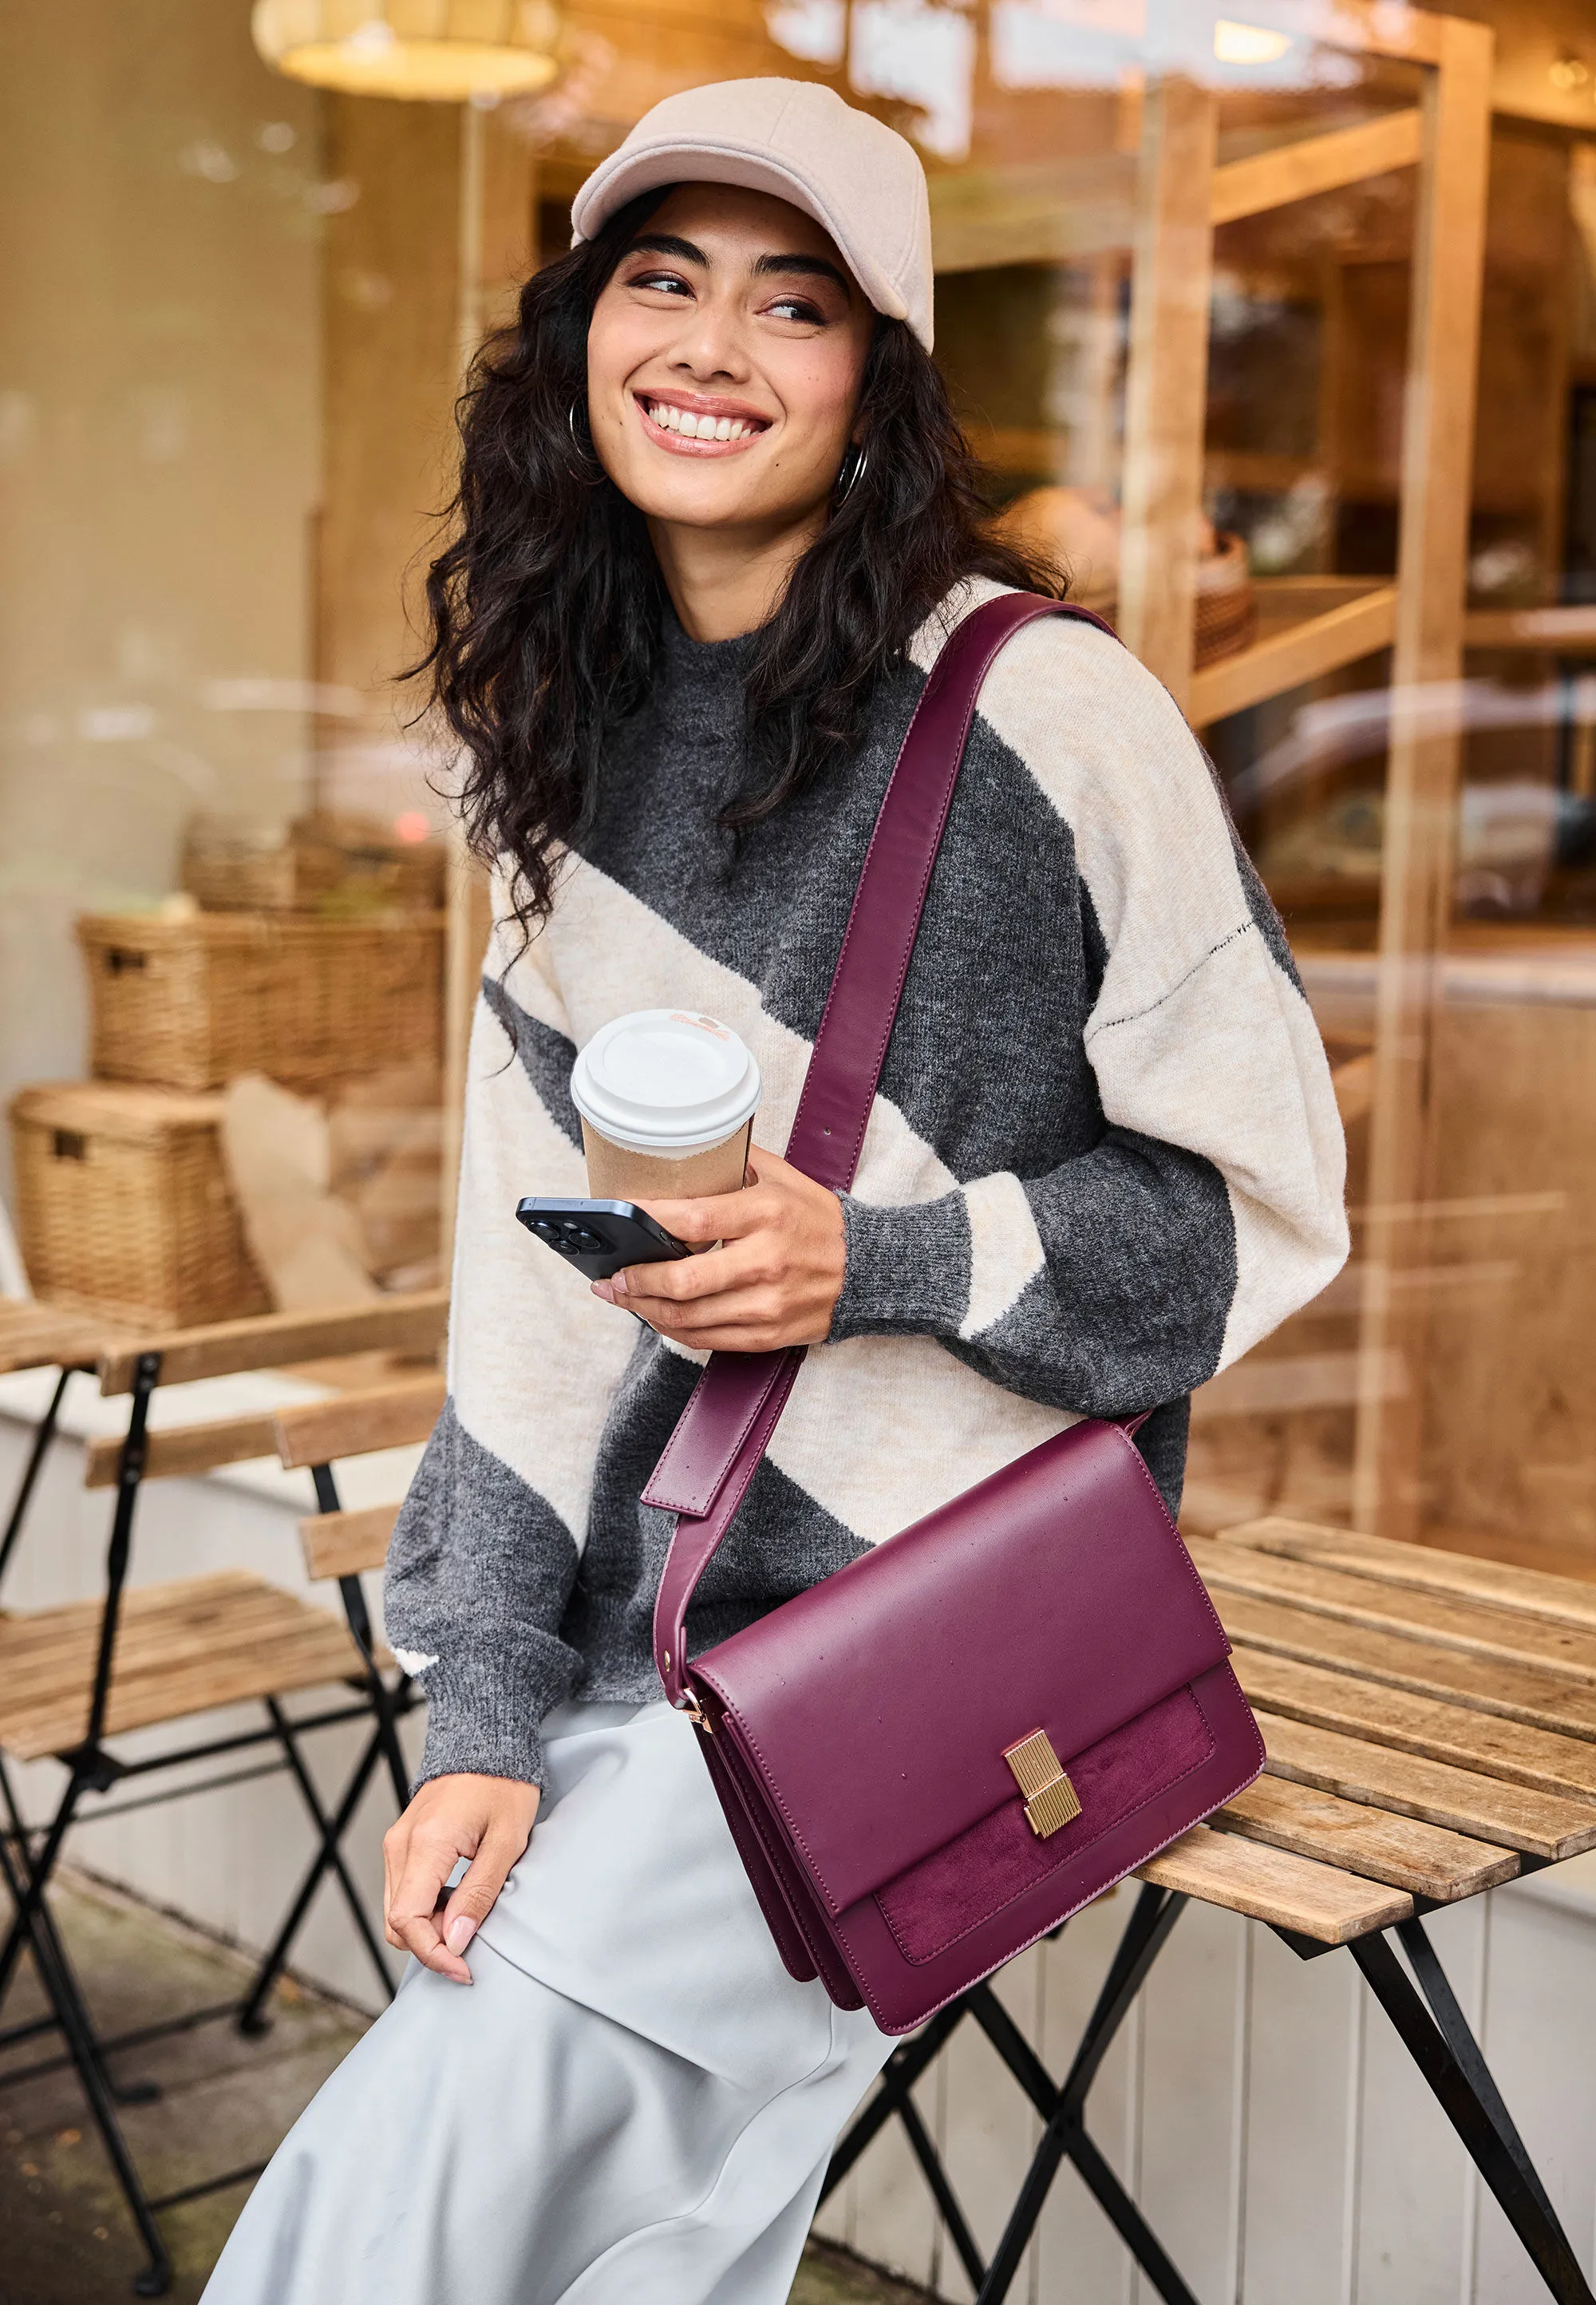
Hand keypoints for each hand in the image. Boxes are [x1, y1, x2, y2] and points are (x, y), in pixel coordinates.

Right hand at [382, 1773, 538, 1983]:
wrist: (487, 1742)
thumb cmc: (503, 1785)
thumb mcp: (507, 1841)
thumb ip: (479, 1893)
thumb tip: (456, 1941)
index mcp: (426, 1843)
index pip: (408, 1920)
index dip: (434, 1954)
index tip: (464, 1970)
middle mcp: (400, 1844)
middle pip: (396, 1921)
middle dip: (431, 1945)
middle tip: (472, 1947)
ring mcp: (396, 1842)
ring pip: (396, 1910)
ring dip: (428, 1929)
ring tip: (469, 1919)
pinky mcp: (401, 1843)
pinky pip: (402, 1891)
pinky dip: (424, 1909)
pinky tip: (456, 1902)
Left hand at [591, 1146, 845, 1352]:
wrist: (868, 1270)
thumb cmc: (819, 1221)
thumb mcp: (785, 1178)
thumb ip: (737, 1162)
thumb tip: (688, 1150)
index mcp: (765, 1214)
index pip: (692, 1219)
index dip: (647, 1219)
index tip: (620, 1216)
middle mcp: (765, 1261)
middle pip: (682, 1280)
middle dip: (635, 1280)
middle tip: (612, 1275)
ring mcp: (766, 1303)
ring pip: (687, 1318)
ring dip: (644, 1309)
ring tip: (623, 1296)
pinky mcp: (767, 1334)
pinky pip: (706, 1339)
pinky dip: (673, 1330)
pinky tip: (656, 1316)